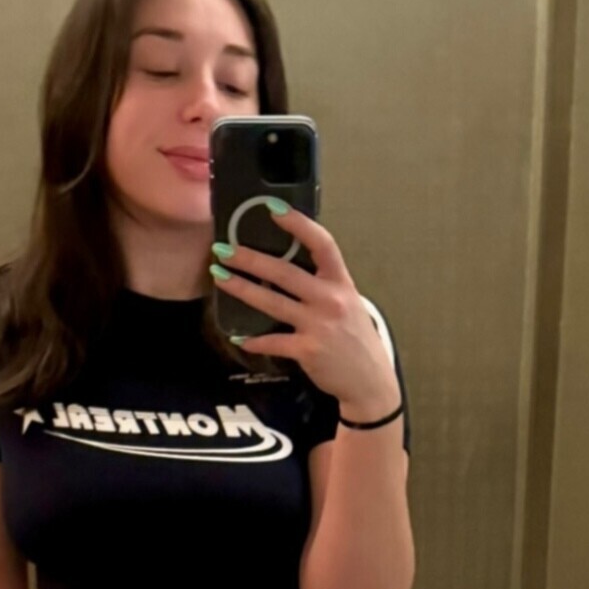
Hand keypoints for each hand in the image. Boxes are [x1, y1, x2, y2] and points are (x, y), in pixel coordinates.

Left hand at [214, 208, 398, 418]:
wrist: (369, 379)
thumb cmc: (355, 337)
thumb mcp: (349, 302)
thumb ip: (323, 284)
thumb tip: (287, 266)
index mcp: (341, 282)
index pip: (322, 244)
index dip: (298, 224)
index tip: (273, 209)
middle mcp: (330, 299)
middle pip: (285, 272)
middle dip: (250, 259)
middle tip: (223, 250)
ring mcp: (318, 325)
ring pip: (272, 302)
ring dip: (241, 289)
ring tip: (219, 277)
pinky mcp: (307, 350)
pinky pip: (273, 341)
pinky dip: (254, 340)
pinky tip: (239, 336)